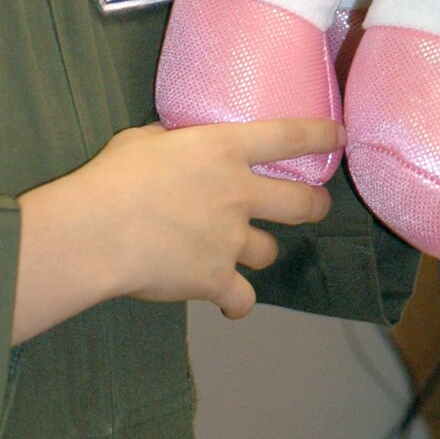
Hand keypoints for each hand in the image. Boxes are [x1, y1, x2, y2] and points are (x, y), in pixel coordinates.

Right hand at [13, 117, 341, 340]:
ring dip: (257, 252)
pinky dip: (237, 303)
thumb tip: (177, 142)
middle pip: (302, 204)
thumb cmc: (114, 177)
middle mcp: (239, 193)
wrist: (98, 232)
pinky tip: (228, 303)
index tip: (340, 137)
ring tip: (237, 254)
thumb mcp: (144, 140)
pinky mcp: (216, 280)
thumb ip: (172, 141)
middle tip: (315, 207)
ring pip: (268, 252)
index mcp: (225, 150)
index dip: (322, 135)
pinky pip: (242, 299)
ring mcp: (232, 239)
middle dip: (315, 207)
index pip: (291, 136)